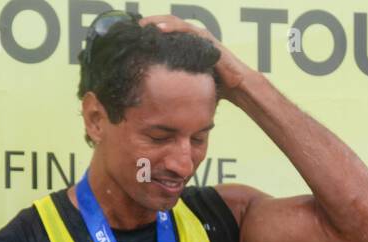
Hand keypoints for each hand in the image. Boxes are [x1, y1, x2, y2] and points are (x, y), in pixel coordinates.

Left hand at [140, 14, 254, 99]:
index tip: (132, 36)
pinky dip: (171, 28)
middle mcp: (193, 36)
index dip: (148, 32)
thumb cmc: (214, 85)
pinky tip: (158, 30)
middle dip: (148, 24)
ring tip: (141, 25)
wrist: (236, 86)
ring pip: (174, 23)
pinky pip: (186, 30)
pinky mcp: (206, 39)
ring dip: (156, 22)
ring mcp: (200, 35)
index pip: (165, 33)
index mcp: (188, 44)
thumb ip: (174, 80)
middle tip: (131, 28)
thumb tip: (152, 92)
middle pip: (166, 24)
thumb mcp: (188, 81)